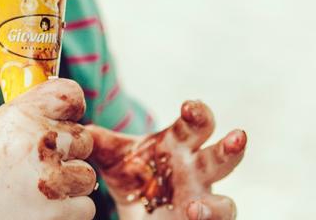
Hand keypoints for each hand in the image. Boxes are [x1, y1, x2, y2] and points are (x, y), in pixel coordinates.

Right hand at [0, 78, 98, 219]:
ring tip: (35, 193)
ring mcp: (51, 181)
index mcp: (19, 117)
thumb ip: (24, 115)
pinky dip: (67, 213)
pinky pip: (85, 207)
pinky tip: (39, 211)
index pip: (69, 95)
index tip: (66, 119)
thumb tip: (60, 106)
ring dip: (68, 186)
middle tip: (39, 167)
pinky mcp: (59, 215)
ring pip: (86, 176)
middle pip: (83, 139)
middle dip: (67, 153)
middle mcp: (38, 144)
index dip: (71, 108)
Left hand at [85, 100, 245, 219]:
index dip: (197, 114)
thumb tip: (77, 128)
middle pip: (221, 156)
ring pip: (225, 202)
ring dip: (217, 206)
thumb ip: (99, 142)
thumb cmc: (134, 176)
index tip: (189, 107)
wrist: (136, 211)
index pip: (195, 124)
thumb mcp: (112, 158)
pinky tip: (192, 218)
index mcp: (180, 145)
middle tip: (238, 136)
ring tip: (195, 208)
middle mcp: (197, 171)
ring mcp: (203, 200)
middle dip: (232, 146)